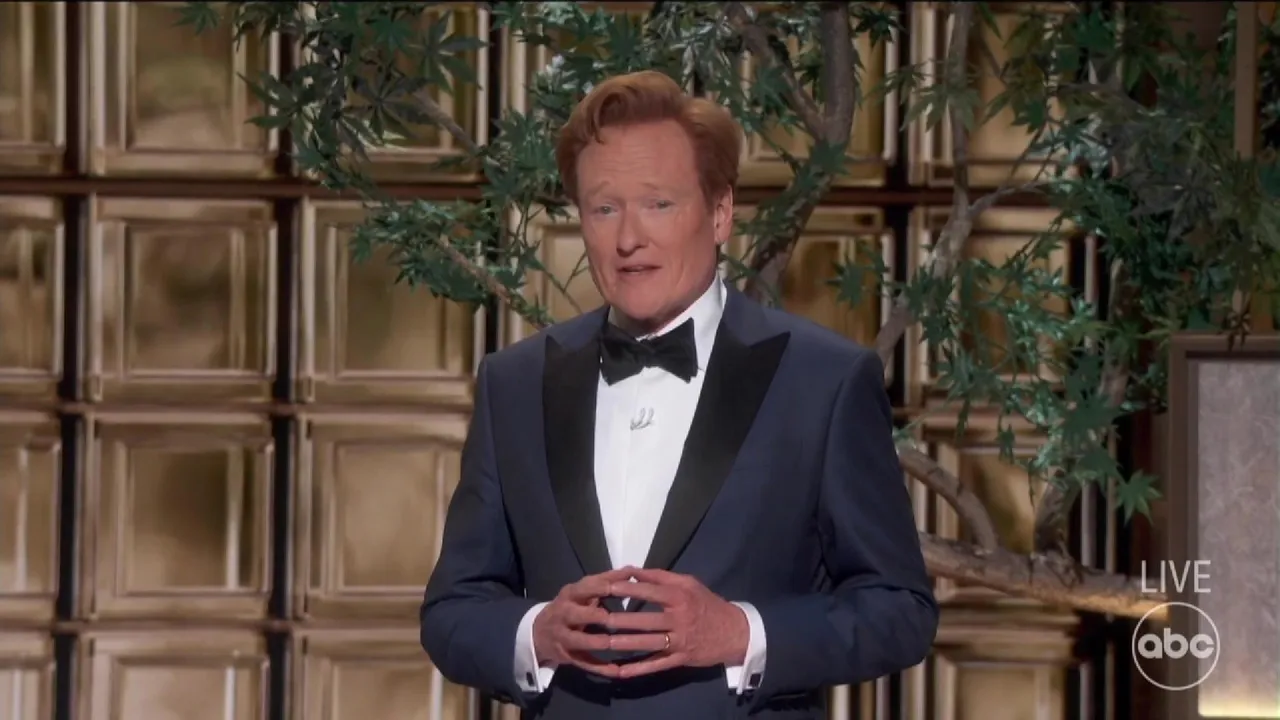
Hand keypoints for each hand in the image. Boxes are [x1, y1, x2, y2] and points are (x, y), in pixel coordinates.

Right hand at [532, 566, 637, 676]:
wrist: (538, 633)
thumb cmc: (571, 606)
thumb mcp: (582, 591)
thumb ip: (606, 581)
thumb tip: (631, 570)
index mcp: (570, 595)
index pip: (583, 588)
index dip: (600, 587)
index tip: (618, 586)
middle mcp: (563, 614)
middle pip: (574, 614)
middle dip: (591, 615)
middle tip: (609, 617)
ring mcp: (562, 636)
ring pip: (576, 640)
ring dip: (593, 642)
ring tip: (611, 643)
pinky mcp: (567, 656)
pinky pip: (583, 663)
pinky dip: (599, 668)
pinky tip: (616, 671)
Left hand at [603, 568, 748, 678]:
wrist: (735, 632)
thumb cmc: (707, 603)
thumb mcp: (689, 583)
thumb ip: (660, 576)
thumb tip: (633, 570)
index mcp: (680, 597)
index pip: (648, 591)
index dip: (625, 589)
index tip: (604, 587)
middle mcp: (679, 619)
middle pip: (645, 619)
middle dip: (620, 619)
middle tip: (597, 618)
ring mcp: (679, 641)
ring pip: (648, 643)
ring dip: (625, 644)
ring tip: (603, 642)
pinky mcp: (680, 659)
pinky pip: (657, 665)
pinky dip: (639, 669)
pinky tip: (620, 671)